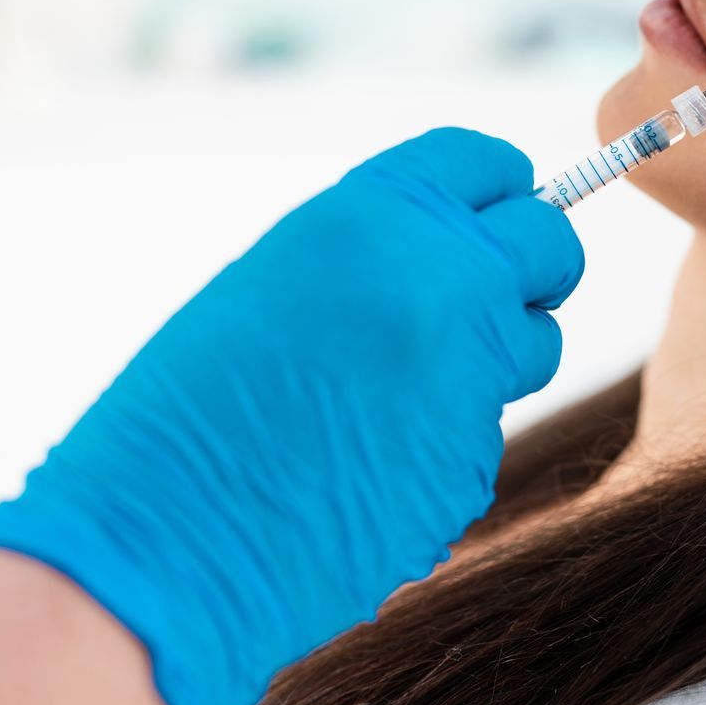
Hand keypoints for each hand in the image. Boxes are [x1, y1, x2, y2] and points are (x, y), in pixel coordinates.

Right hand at [0, 129, 582, 704]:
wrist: (153, 541)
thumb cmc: (190, 408)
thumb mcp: (281, 282)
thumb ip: (382, 253)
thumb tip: (471, 252)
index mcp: (379, 215)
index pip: (491, 164)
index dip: (498, 190)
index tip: (495, 212)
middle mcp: (444, 280)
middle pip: (551, 246)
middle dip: (529, 271)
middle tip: (484, 301)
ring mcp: (470, 373)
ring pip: (535, 345)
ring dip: (492, 362)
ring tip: (392, 394)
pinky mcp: (472, 459)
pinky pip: (483, 431)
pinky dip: (442, 442)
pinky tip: (364, 467)